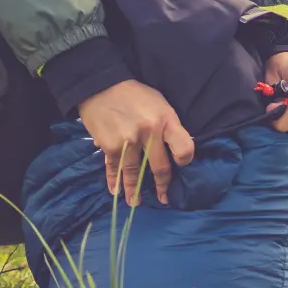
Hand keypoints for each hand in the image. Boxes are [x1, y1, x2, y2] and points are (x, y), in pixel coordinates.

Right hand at [76, 80, 194, 206]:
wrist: (102, 85)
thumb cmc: (135, 94)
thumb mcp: (160, 103)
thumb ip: (169, 126)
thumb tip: (175, 150)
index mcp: (166, 120)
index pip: (184, 148)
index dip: (185, 160)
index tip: (181, 165)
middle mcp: (149, 133)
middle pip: (160, 167)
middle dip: (163, 186)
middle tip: (163, 198)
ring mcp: (129, 141)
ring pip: (135, 173)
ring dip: (135, 191)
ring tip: (135, 203)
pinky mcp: (110, 146)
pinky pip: (114, 168)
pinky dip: (114, 181)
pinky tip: (116, 191)